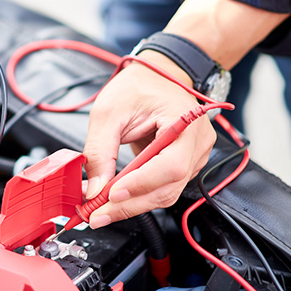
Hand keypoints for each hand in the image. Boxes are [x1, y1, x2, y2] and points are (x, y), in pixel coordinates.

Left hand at [82, 53, 216, 228]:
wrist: (157, 76)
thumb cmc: (138, 86)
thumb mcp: (108, 113)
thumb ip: (99, 151)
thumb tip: (94, 188)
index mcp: (184, 121)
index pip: (170, 166)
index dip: (140, 185)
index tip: (111, 195)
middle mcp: (197, 142)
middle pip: (168, 187)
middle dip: (130, 205)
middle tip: (97, 215)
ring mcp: (195, 155)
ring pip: (166, 193)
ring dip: (132, 205)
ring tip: (101, 210)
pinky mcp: (185, 164)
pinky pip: (164, 188)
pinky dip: (139, 197)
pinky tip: (117, 199)